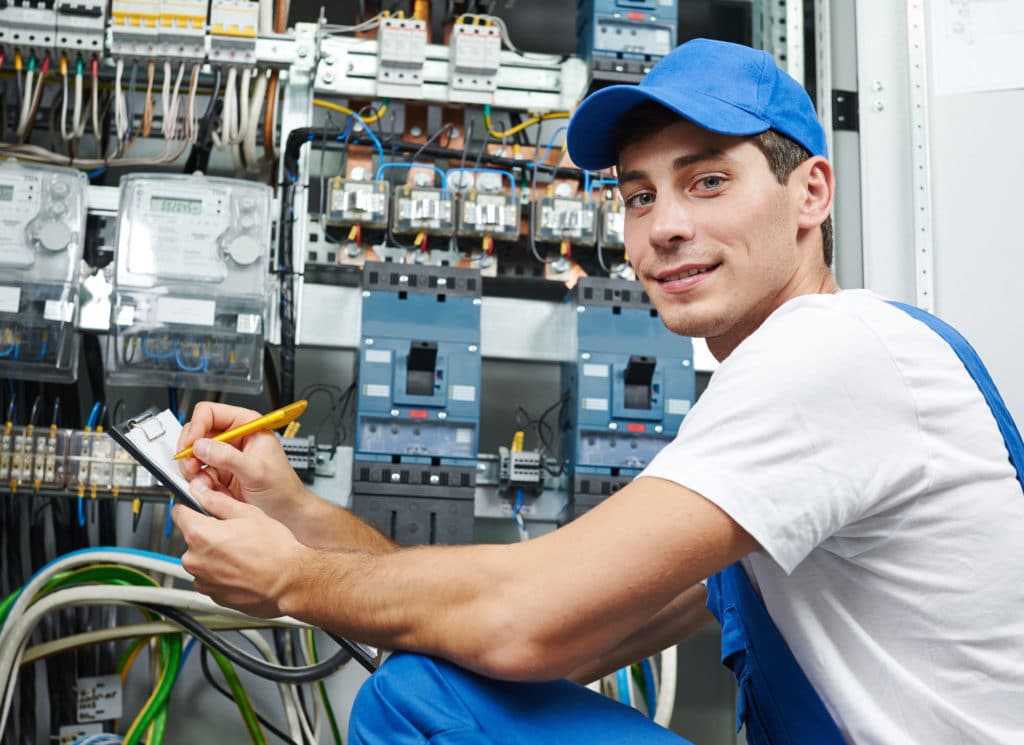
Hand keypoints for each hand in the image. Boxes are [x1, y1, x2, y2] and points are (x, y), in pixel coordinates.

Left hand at [173, 489, 306, 617]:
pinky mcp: (213, 595)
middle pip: (192, 538)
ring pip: (202, 559)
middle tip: (235, 533)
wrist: (289, 582)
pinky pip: (210, 578)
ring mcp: (203, 580)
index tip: (201, 508)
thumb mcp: (248, 513)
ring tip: (242, 553)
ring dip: (215, 555)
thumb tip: (201, 492)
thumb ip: (217, 501)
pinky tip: (243, 568)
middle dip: (209, 533)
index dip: (192, 507)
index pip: (179, 512)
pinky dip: (222, 573)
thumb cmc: (274, 550)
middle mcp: (195, 560)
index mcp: (200, 535)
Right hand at [177, 402, 308, 527]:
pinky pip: (196, 473)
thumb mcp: (256, 471)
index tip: (192, 445)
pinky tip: (209, 489)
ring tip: (204, 481)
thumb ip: (228, 457)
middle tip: (193, 466)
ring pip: (192, 454)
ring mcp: (224, 456)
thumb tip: (201, 446)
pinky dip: (197, 482)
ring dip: (192, 469)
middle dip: (190, 450)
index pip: (210, 412)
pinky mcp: (218, 474)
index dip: (197, 426)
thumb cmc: (282, 489)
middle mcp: (233, 437)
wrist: (286, 514)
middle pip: (196, 432)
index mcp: (247, 425)